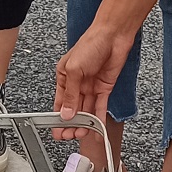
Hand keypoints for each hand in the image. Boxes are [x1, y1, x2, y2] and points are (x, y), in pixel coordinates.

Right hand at [53, 23, 135, 140]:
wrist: (113, 35)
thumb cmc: (90, 43)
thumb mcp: (74, 69)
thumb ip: (70, 93)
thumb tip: (66, 112)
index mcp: (64, 77)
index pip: (59, 102)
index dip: (58, 117)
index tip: (57, 130)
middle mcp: (77, 83)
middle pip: (72, 109)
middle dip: (71, 124)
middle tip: (70, 136)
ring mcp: (90, 87)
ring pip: (86, 110)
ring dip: (84, 123)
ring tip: (83, 134)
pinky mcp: (104, 88)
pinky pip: (100, 106)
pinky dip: (99, 117)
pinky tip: (98, 127)